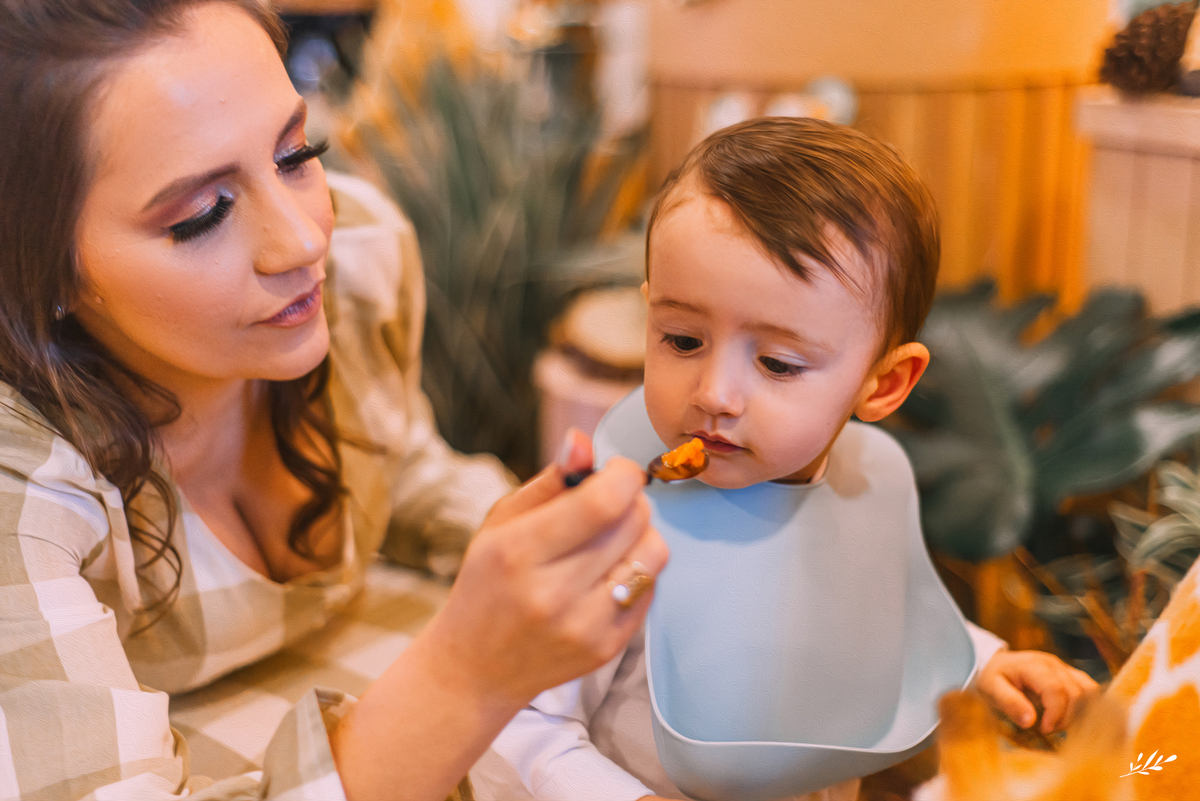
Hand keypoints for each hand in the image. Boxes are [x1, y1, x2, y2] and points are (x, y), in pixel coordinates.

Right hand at [333, 430, 668, 800]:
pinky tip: (605, 575)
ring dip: (640, 535)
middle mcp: (553, 593)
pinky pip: (651, 588)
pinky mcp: (607, 648)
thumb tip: (583, 441)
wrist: (475, 669)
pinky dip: (636, 571)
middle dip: (630, 500)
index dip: (623, 474)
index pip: (602, 502)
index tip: (615, 472)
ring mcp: (584, 626)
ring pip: (653, 554)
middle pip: (634, 521)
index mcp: (519, 552)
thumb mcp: (501, 523)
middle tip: (607, 506)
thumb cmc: (488, 583)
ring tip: (609, 539)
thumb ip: (549, 481)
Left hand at [975, 649, 1098, 733]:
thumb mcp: (991, 690)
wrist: (994, 663)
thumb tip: (1030, 721)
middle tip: (1046, 729)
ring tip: (1057, 722)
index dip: (1055, 714)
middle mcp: (1053, 664)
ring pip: (1088, 690)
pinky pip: (1089, 688)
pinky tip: (1069, 716)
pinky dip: (1085, 705)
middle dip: (1065, 717)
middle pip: (1076, 693)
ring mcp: (1064, 668)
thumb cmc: (992, 678)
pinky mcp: (1069, 674)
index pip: (1057, 690)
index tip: (1044, 729)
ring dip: (1079, 712)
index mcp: (1034, 666)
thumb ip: (1009, 703)